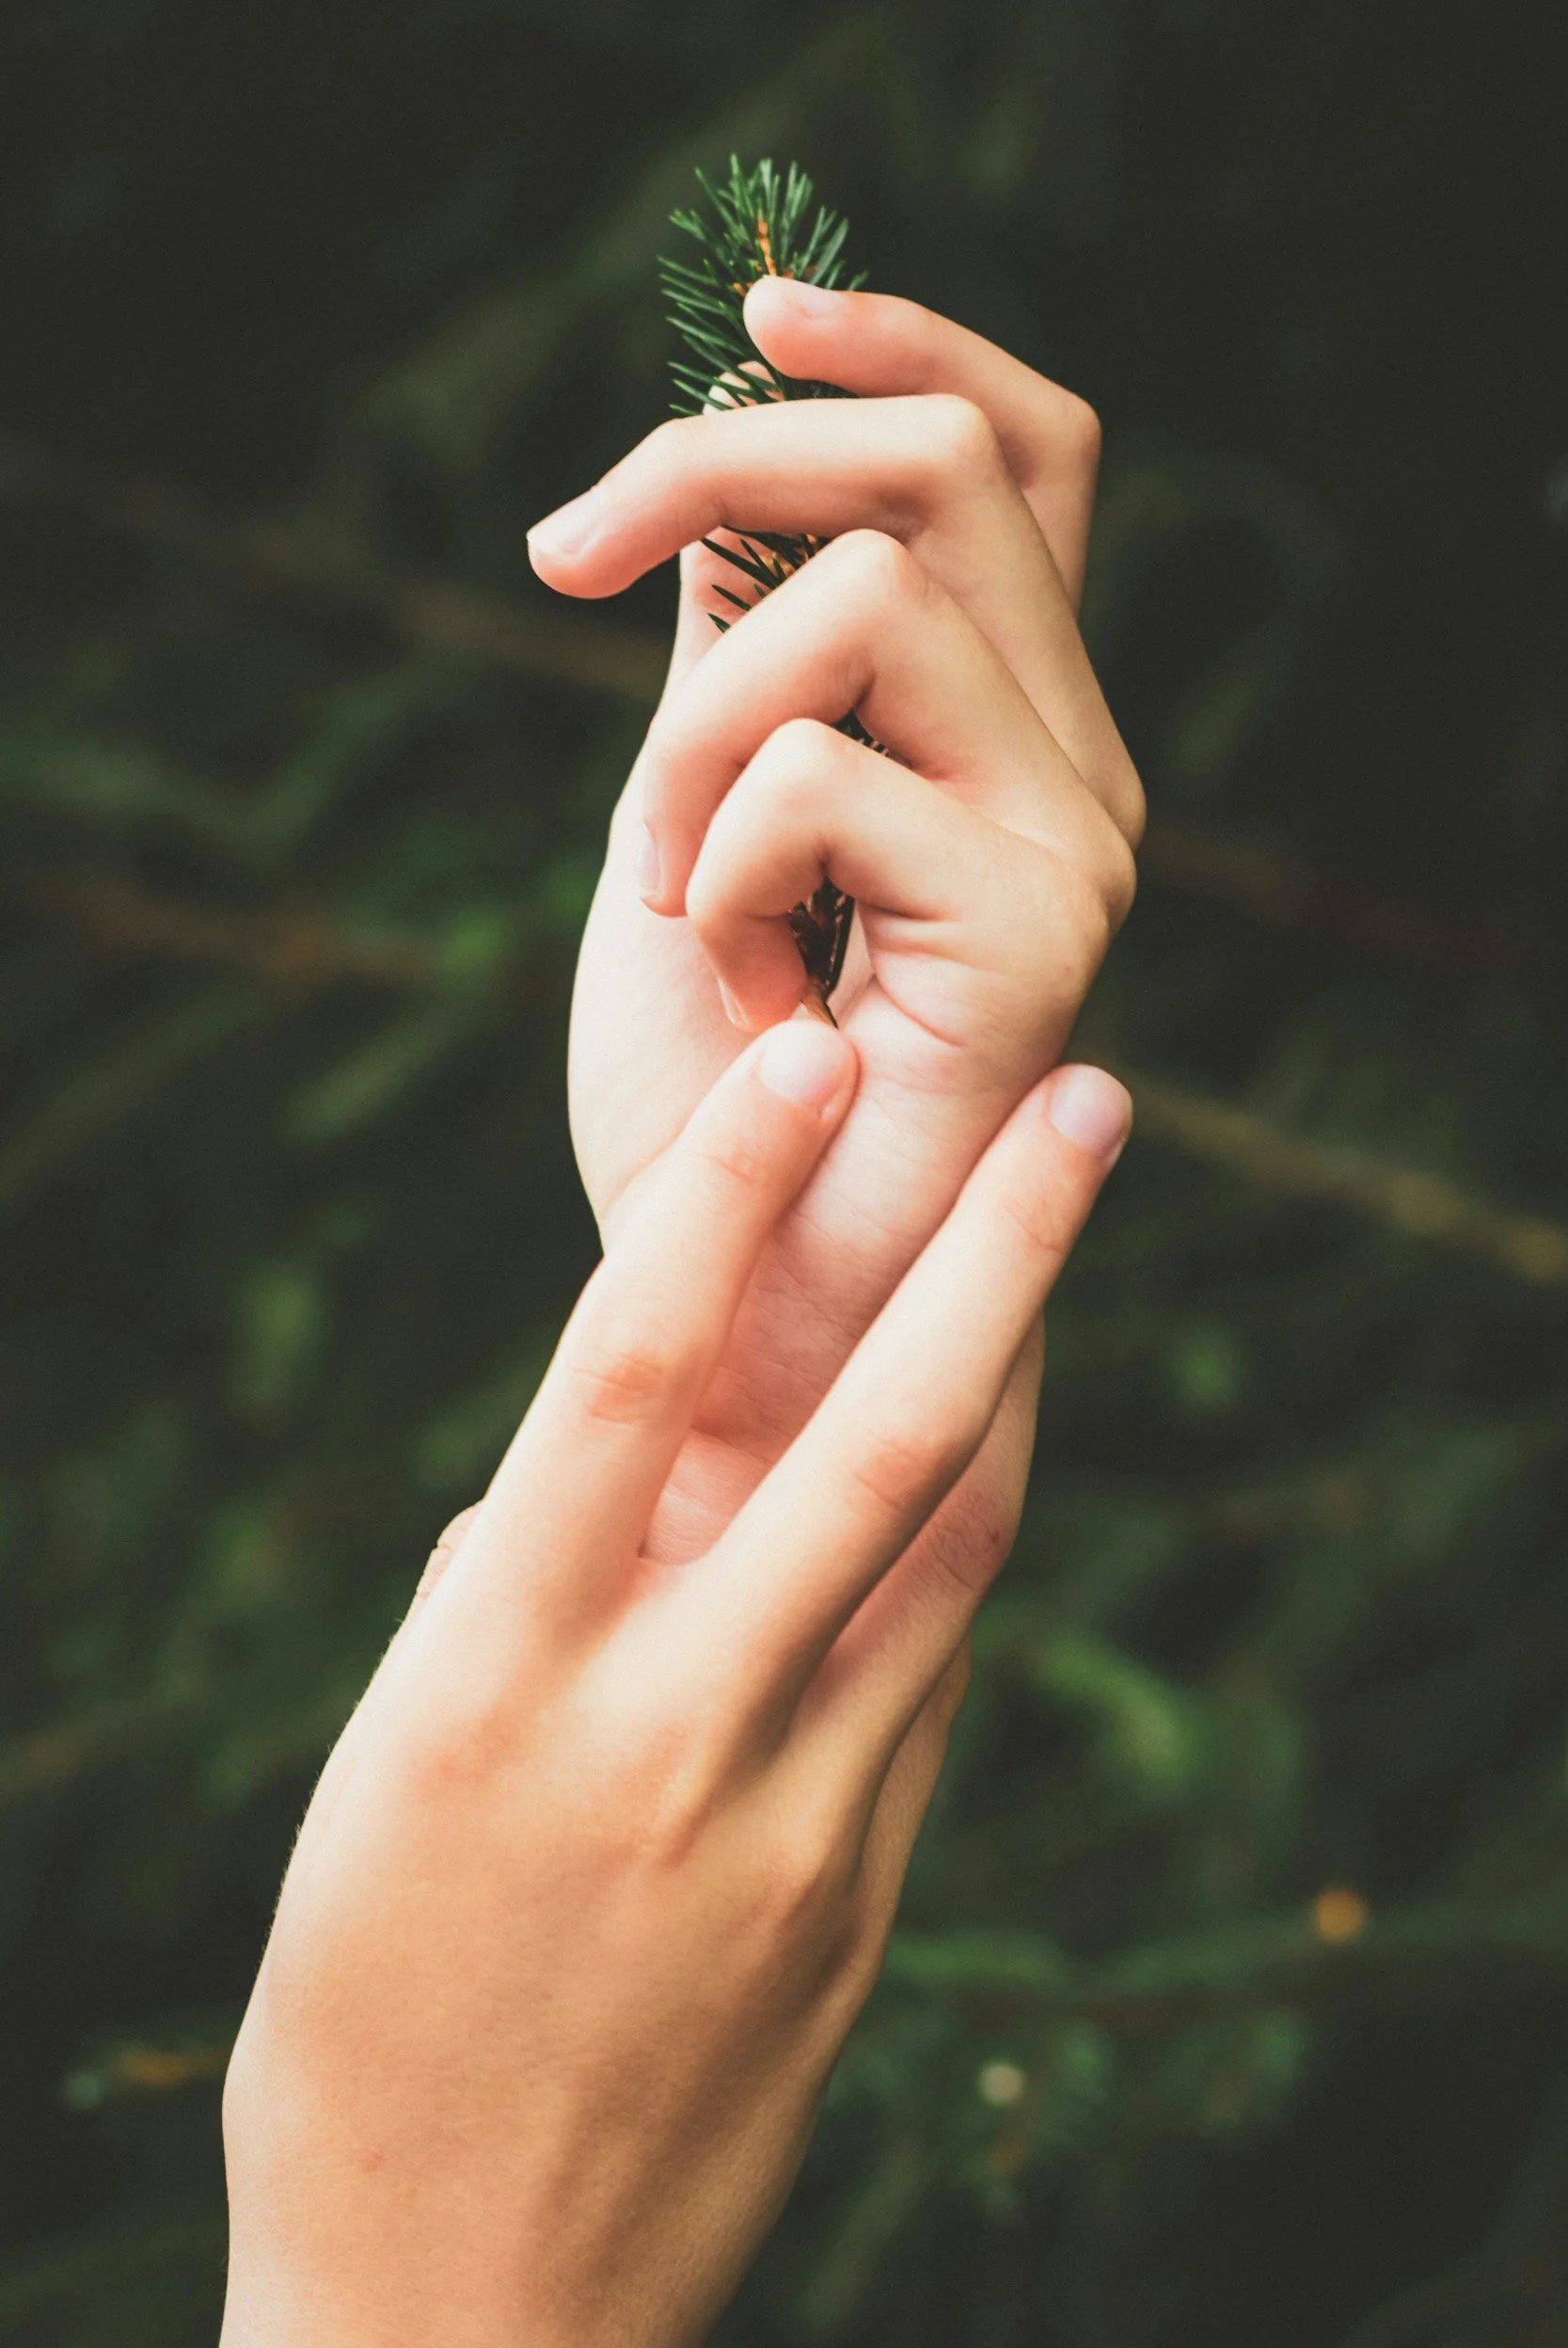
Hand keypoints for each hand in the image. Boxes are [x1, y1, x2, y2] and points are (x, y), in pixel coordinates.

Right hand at [219, 1029, 1129, 2347]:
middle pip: (881, 1446)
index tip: (802, 1059)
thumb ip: (491, 1615)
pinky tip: (965, 1476)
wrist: (457, 2324)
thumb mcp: (373, 1787)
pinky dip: (950, 1556)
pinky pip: (924, 1682)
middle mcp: (669, 1734)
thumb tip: (550, 1497)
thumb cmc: (358, 2029)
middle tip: (1093, 1108)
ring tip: (1047, 1253)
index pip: (626, 1382)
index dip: (720, 1200)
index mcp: (491, 1682)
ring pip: (953, 1555)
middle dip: (1005, 1255)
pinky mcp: (863, 1908)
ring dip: (1015, 1382)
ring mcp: (795, 1831)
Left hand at [534, 284, 1142, 1570]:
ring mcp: (1074, 839)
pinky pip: (821, 774)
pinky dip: (709, 852)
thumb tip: (725, 475)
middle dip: (718, 465)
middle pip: (942, 466)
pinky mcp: (1035, 925)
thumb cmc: (709, 1094)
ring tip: (668, 876)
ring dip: (691, 723)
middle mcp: (1071, 762)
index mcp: (1007, 722)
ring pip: (871, 599)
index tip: (752, 321)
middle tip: (564, 565)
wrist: (743, 1309)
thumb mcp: (691, 821)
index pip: (1022, 448)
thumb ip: (737, 651)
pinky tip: (726, 969)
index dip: (903, 342)